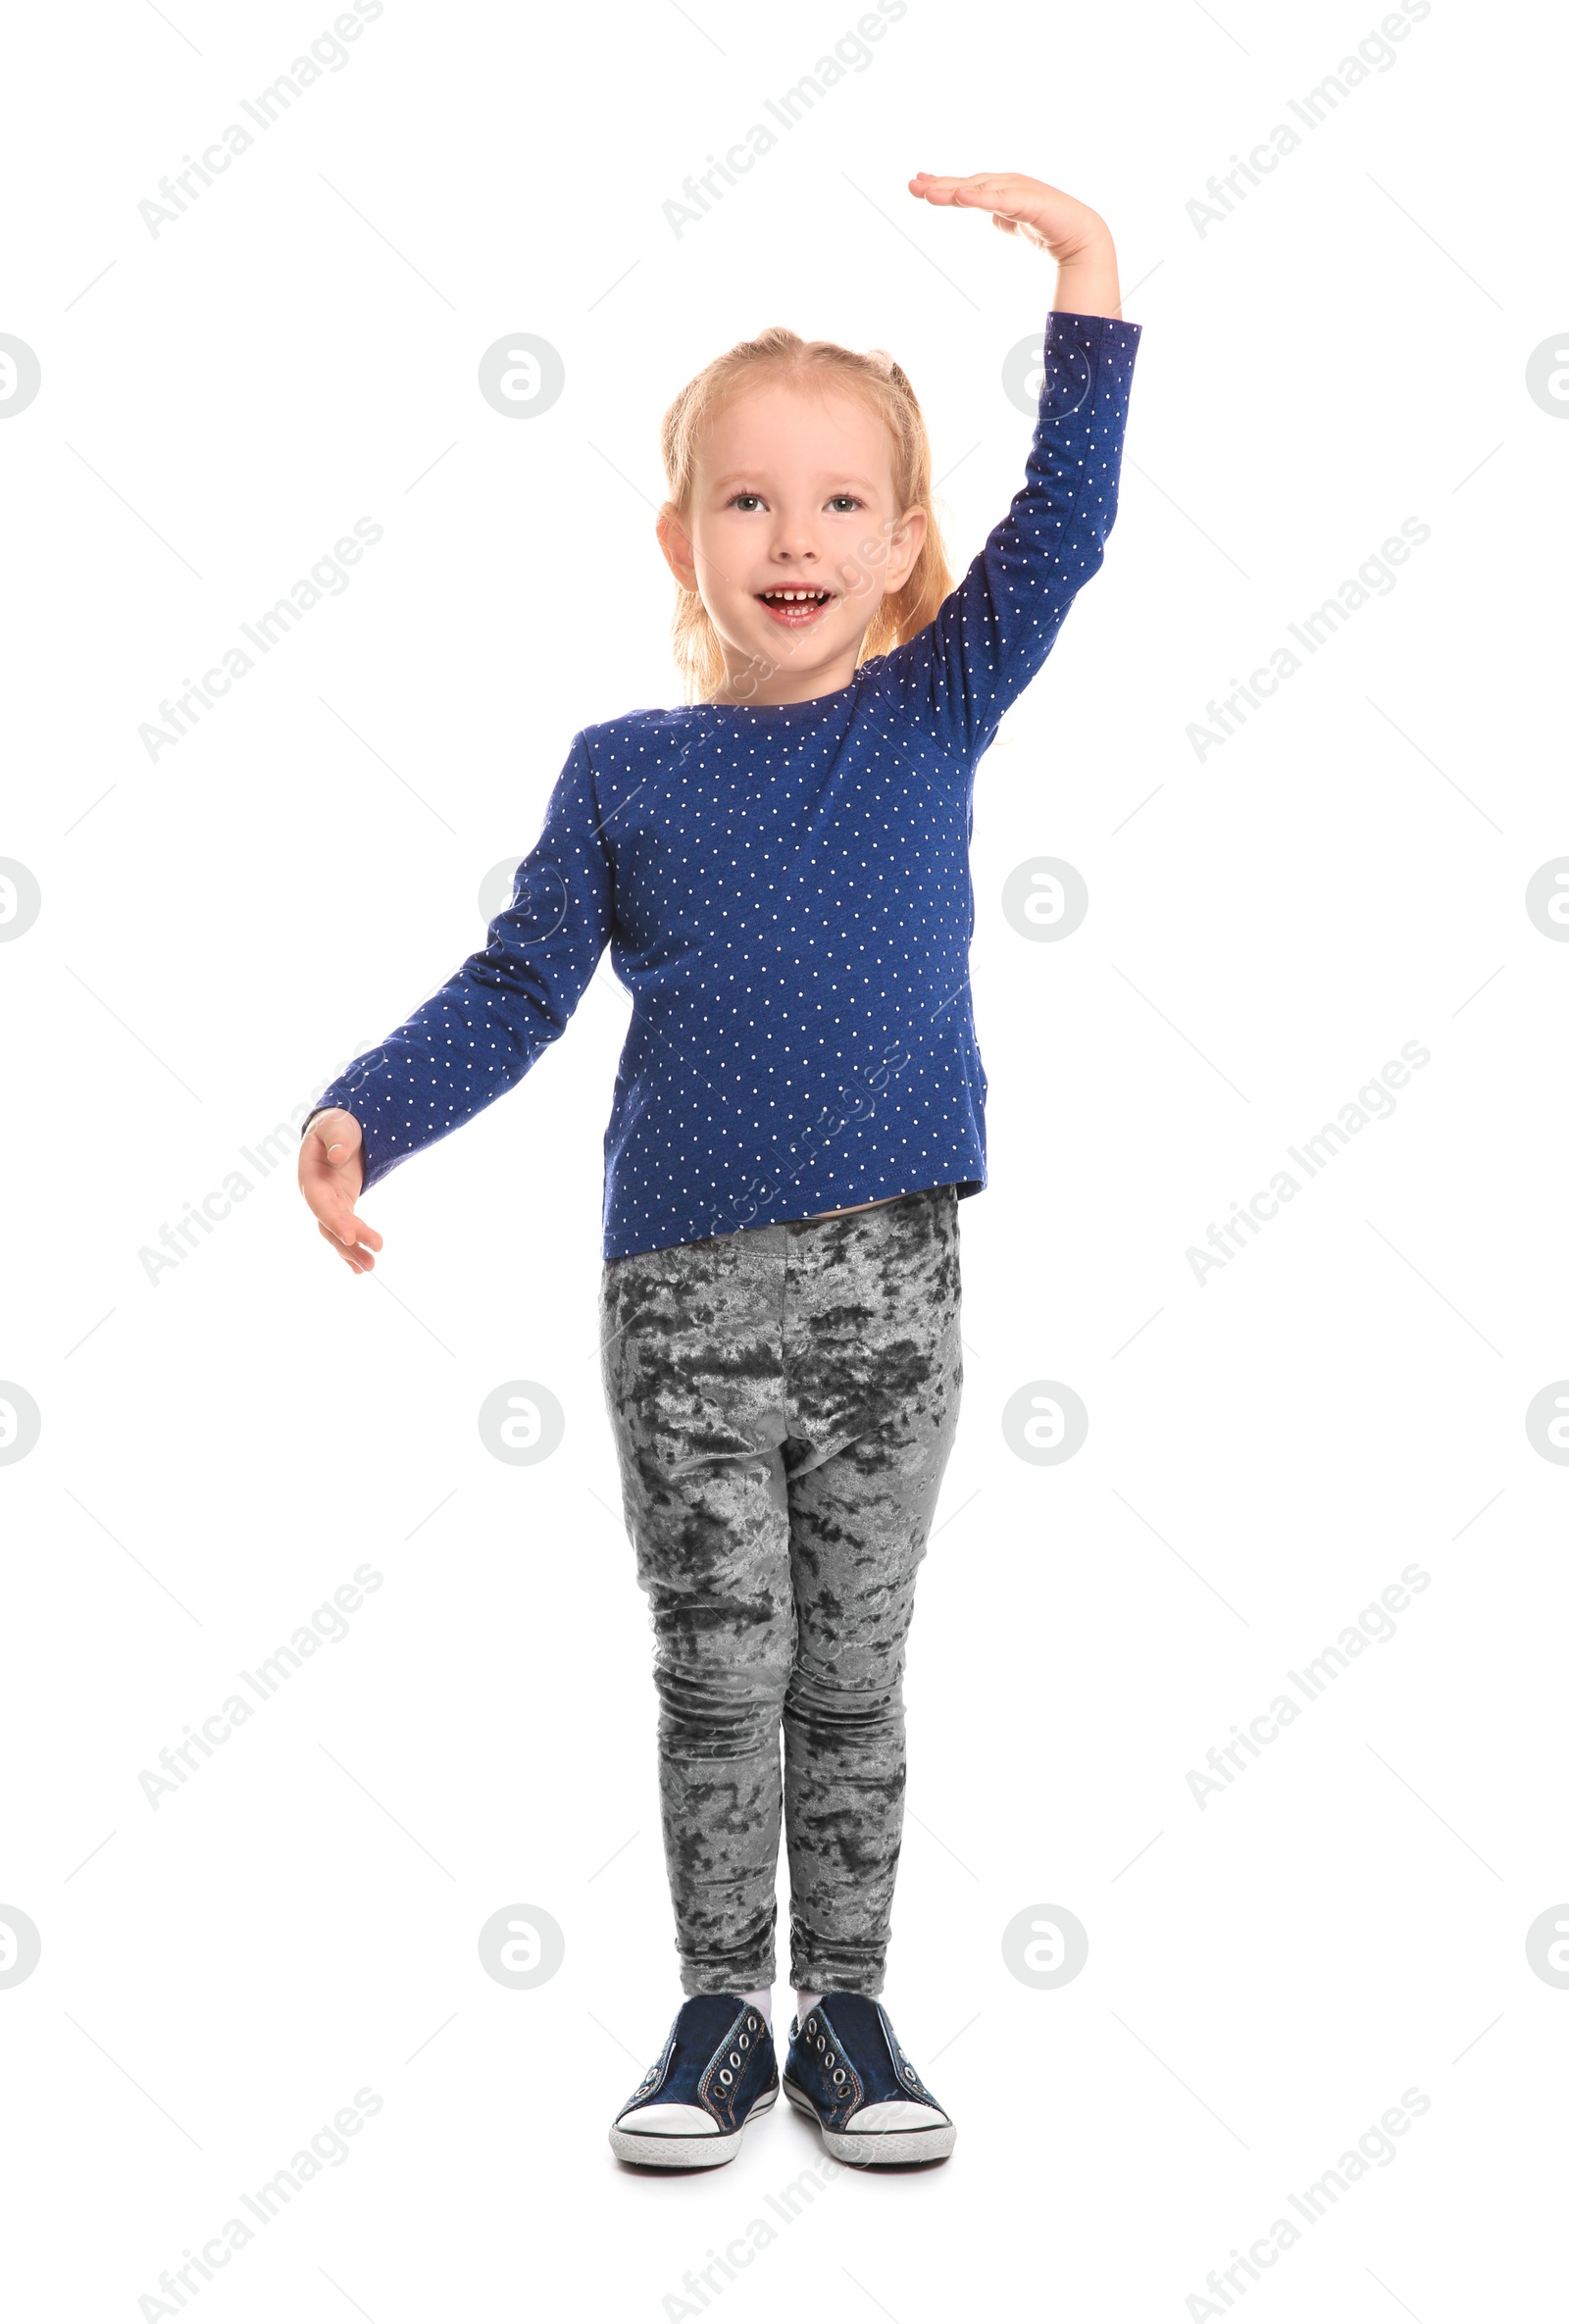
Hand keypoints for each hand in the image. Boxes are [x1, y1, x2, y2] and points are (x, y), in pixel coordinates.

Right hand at [300, 1108, 383, 1273]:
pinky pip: (346, 1229)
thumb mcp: (337, 1126)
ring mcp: (328, 1202)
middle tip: (371, 1258)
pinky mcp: (341, 1206)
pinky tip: (364, 1265)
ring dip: (352, 1251)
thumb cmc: (336, 1126)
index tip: (351, 1237)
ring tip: (370, 1267)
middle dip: (349, 1242)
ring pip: (336, 1232)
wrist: (339, 1129)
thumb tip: (339, 1155)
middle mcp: (316, 1194)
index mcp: (310, 1176)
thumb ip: (337, 1139)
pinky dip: (354, 1246)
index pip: (320, 1203)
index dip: (334, 1220)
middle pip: (330, 1223)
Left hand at [907, 171, 1120, 316]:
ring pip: (979, 189)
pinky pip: (999, 199)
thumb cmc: (1048, 230)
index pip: (965, 186)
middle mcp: (1006, 184)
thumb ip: (999, 218)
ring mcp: (1017, 190)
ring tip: (929, 193)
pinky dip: (980, 196)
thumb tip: (990, 218)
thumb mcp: (1014, 223)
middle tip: (913, 186)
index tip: (917, 184)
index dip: (941, 184)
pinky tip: (962, 195)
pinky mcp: (1028, 201)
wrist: (1080, 236)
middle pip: (967, 184)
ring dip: (953, 190)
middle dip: (939, 185)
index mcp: (1000, 190)